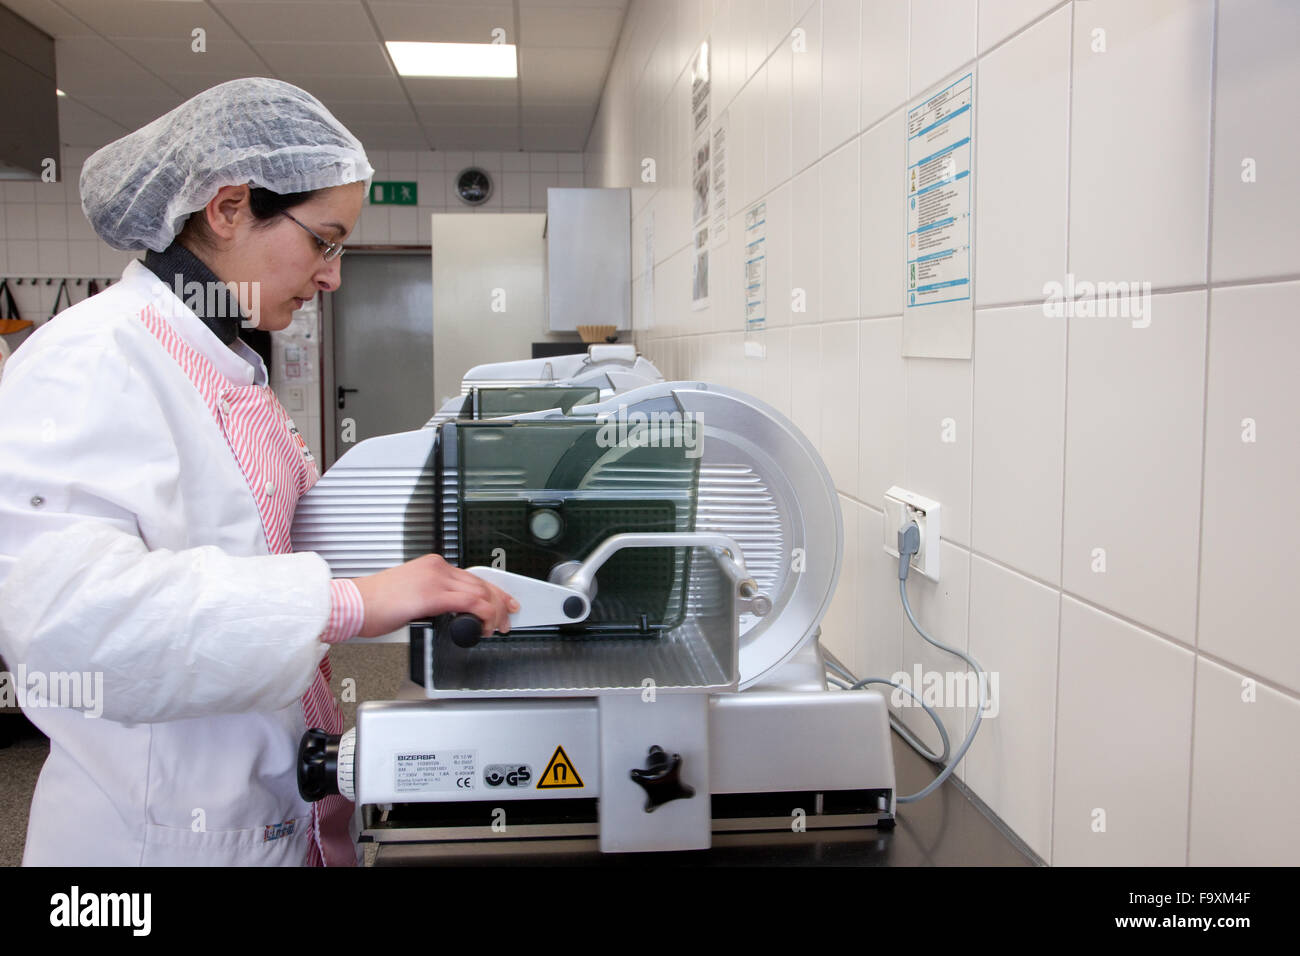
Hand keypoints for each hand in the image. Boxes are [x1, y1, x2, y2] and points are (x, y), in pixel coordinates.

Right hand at [350, 554, 519, 638]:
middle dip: (500, 602)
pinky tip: (483, 627)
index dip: (493, 591)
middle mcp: (436, 568)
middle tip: (508, 618)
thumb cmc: (373, 604)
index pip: (473, 576)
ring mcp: (435, 579)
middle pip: (481, 583)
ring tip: (496, 628)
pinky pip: (470, 603)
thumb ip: (432, 597)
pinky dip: (483, 615)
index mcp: (432, 565)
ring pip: (480, 592)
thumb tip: (449, 612)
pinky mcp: (432, 595)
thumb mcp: (410, 594)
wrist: (352, 604)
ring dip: (494, 612)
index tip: (504, 603)